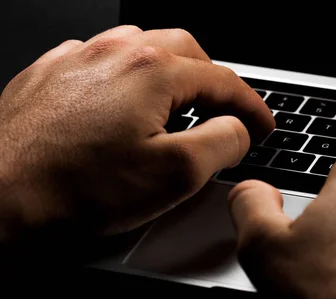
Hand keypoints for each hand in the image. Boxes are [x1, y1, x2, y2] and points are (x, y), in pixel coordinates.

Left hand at [0, 25, 273, 242]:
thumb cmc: (76, 189)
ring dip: (171, 74)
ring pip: (142, 48)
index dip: (253, 106)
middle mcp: (113, 53)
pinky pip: (102, 61)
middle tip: (223, 112)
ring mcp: (77, 59)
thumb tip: (238, 129)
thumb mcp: (176, 175)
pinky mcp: (50, 75)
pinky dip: (128, 78)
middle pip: (185, 51)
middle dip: (213, 80)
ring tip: (177, 108)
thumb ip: (224, 143)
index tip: (263, 126)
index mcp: (151, 72)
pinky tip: (123, 107)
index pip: (223, 81)